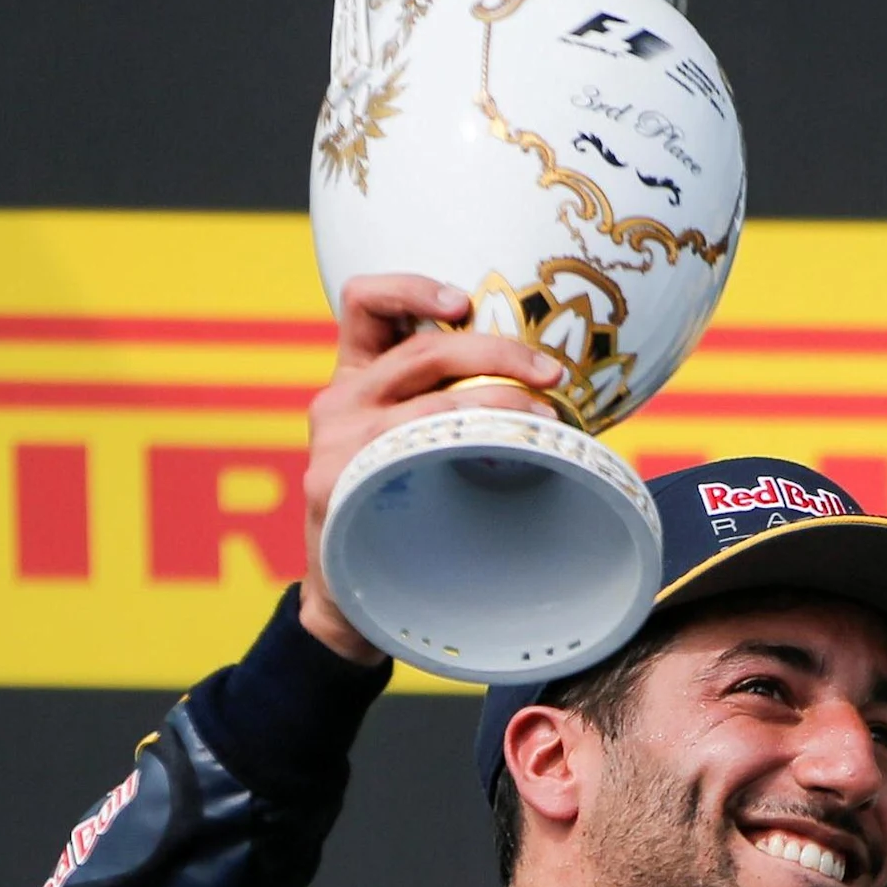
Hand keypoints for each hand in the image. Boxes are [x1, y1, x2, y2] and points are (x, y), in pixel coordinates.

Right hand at [297, 274, 565, 661]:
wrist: (349, 600)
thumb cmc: (398, 515)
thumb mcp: (408, 445)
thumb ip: (444, 404)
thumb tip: (545, 381)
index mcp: (356, 380)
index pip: (365, 302)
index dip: (412, 287)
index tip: (463, 304)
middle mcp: (340, 401)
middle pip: (421, 347)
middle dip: (497, 351)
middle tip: (550, 373)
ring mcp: (335, 441)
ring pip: (427, 394)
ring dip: (497, 399)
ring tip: (544, 419)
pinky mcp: (338, 482)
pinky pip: (414, 444)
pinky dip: (471, 440)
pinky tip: (507, 458)